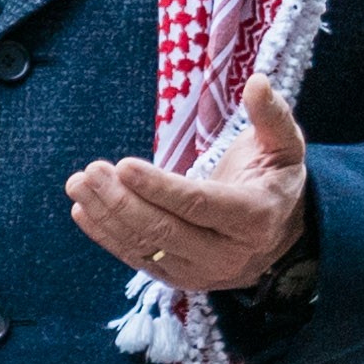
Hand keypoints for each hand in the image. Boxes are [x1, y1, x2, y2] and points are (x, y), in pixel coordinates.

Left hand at [68, 77, 309, 292]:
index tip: (123, 165)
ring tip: (78, 185)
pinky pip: (139, 260)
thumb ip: (272, 115)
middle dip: (121, 202)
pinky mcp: (181, 280)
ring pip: (147, 248)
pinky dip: (108, 237)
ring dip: (107, 217)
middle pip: (166, 230)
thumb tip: (258, 82)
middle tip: (89, 172)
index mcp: (255, 217)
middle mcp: (229, 253)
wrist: (283, 233)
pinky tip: (83, 212)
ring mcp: (203, 271)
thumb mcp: (285, 145)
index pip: (199, 205)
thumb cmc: (276, 178)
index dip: (160, 188)